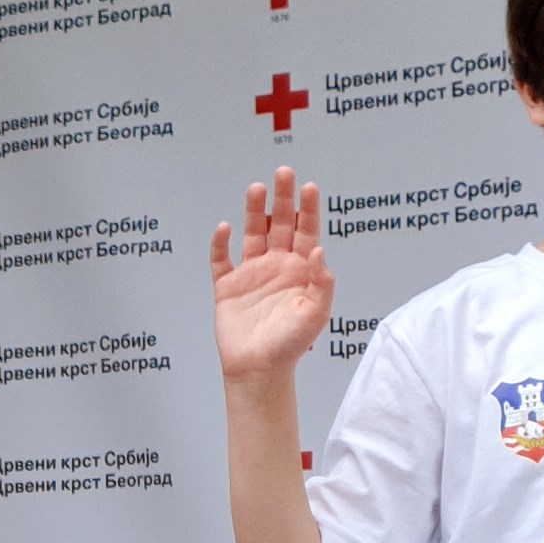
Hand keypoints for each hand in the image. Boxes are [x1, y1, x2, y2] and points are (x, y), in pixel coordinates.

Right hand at [208, 170, 335, 383]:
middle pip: (279, 224)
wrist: (259, 369)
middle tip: (283, 172)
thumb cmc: (291, 345)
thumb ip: (323, 282)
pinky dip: (220, 243)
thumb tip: (320, 250)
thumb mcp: (317, 313)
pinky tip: (224, 228)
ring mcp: (251, 274)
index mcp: (300, 271)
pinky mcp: (227, 286)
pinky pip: (222, 259)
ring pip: (252, 233)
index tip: (310, 187)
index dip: (308, 209)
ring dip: (253, 211)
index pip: (306, 232)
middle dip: (282, 198)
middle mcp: (276, 266)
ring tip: (256, 188)